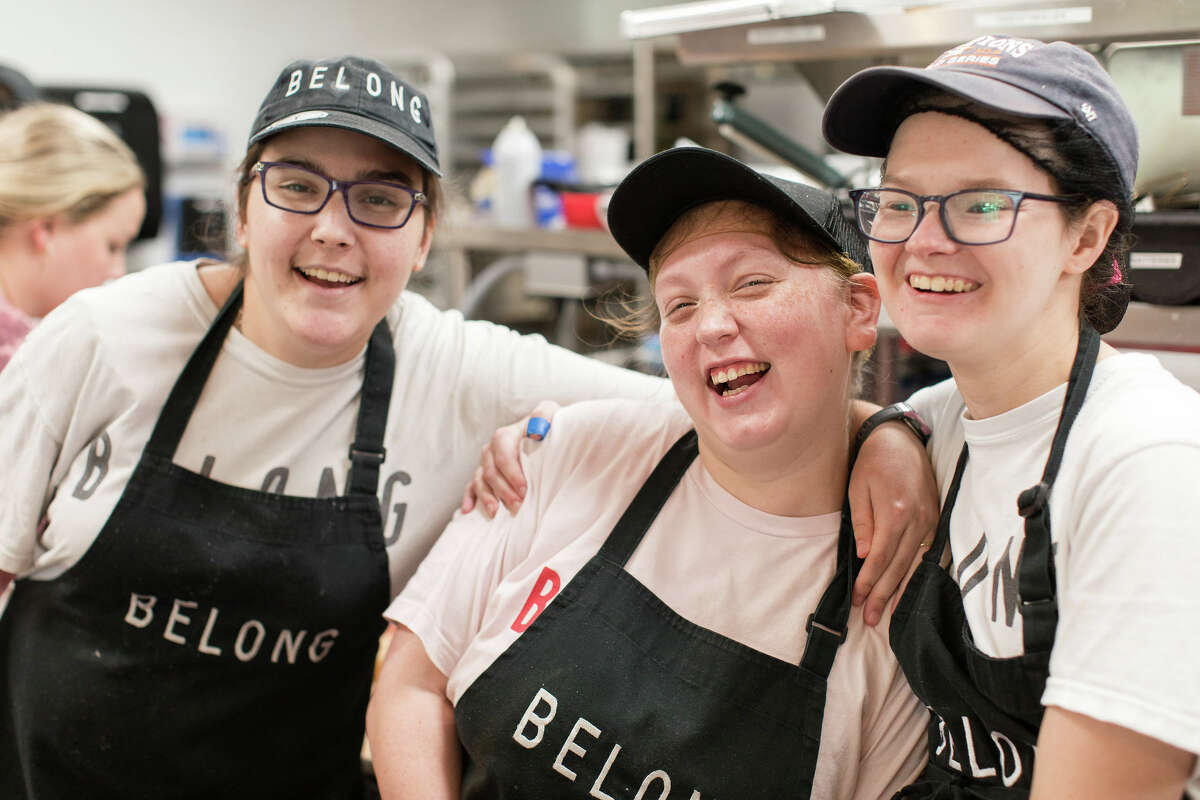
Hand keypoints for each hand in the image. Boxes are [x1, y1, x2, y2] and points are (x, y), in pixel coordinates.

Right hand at [461, 401, 560, 518]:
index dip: (512, 474)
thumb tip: (536, 432)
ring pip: (480, 481)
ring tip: (496, 513)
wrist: (543, 433)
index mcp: (504, 436)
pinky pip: (471, 486)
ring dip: (487, 498)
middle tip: (518, 506)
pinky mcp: (483, 474)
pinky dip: (469, 498)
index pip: (503, 456)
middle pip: (490, 472)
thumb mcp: (549, 413)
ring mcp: (485, 463)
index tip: (525, 489)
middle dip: (503, 491)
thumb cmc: (547, 425)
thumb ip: (543, 416)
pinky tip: (469, 511)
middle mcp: (491, 449)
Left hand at [848, 421, 937, 625]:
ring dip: (901, 591)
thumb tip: (867, 555)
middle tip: (871, 619)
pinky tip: (908, 590)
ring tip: (889, 615)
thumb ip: (864, 523)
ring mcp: (930, 520)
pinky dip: (916, 574)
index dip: (870, 582)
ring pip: (915, 564)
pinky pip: (926, 553)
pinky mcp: (934, 519)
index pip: (882, 557)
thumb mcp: (858, 489)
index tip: (859, 600)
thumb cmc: (872, 463)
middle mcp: (918, 519)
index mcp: (896, 512)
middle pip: (900, 566)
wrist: (899, 440)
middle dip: (884, 595)